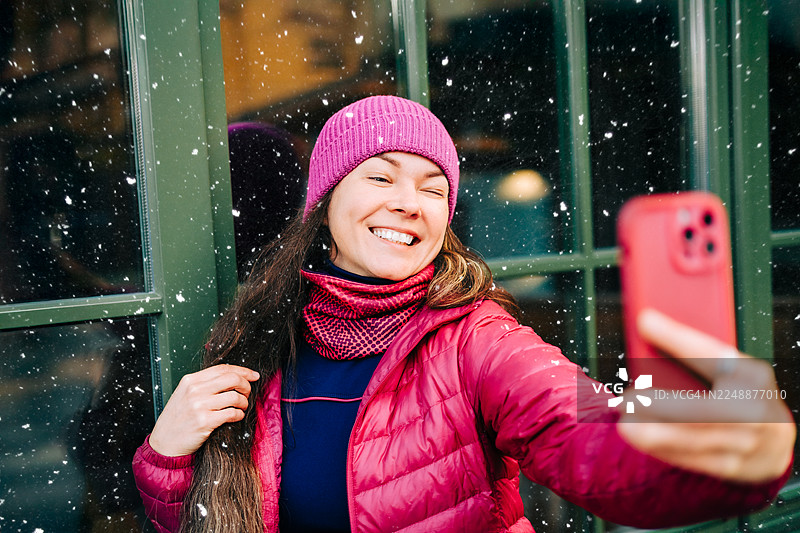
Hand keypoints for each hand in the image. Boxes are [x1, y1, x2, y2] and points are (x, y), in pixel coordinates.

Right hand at [149, 364, 259, 456]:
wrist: (164, 443)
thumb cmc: (178, 420)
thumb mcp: (185, 395)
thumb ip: (204, 384)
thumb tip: (233, 378)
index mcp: (190, 380)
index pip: (222, 368)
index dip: (242, 371)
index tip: (253, 376)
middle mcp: (194, 390)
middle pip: (232, 379)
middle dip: (246, 385)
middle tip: (248, 393)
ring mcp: (199, 405)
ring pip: (235, 396)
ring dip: (244, 402)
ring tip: (241, 407)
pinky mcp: (205, 421)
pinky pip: (232, 413)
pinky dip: (239, 414)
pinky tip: (236, 417)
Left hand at [617, 309, 795, 483]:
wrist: (776, 441)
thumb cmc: (743, 394)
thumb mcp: (730, 368)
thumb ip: (692, 351)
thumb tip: (646, 322)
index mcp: (751, 375)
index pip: (711, 353)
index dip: (677, 338)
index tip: (644, 321)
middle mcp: (754, 410)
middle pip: (701, 409)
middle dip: (659, 406)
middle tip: (625, 398)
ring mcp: (746, 443)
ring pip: (692, 439)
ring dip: (652, 431)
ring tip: (625, 420)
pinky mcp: (732, 467)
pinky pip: (690, 459)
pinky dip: (661, 448)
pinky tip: (640, 438)